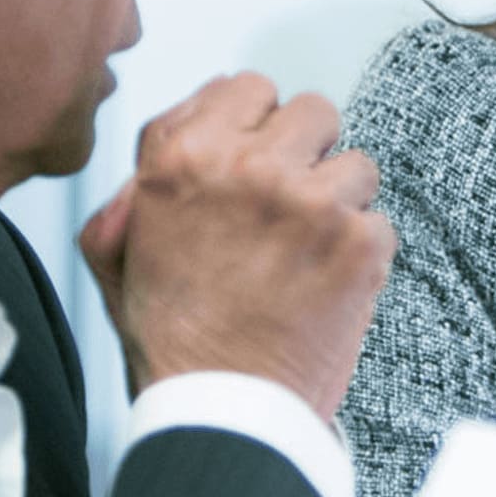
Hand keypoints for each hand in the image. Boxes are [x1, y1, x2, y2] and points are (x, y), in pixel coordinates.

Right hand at [80, 72, 394, 416]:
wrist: (223, 409)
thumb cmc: (173, 336)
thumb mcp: (116, 246)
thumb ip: (146, 171)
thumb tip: (197, 110)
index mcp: (188, 158)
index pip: (249, 86)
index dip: (256, 125)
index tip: (256, 158)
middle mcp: (251, 168)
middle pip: (313, 111)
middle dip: (306, 152)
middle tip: (288, 204)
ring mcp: (313, 202)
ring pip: (356, 163)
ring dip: (339, 201)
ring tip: (306, 251)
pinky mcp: (361, 242)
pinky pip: (379, 220)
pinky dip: (361, 251)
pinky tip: (326, 283)